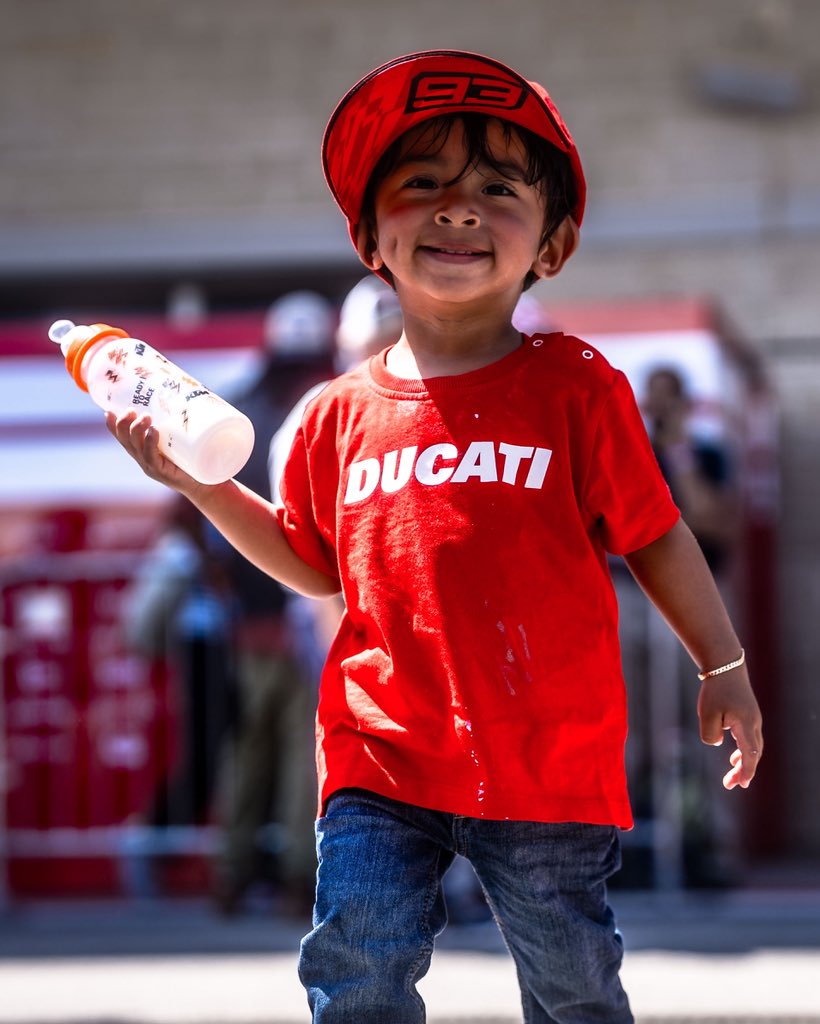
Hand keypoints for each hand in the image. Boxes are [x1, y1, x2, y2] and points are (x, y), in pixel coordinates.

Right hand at [105, 409, 201, 496]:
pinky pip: (151, 456)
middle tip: (133, 410)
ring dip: (137, 429)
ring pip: (136, 446)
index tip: (109, 411)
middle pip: (125, 440)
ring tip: (146, 417)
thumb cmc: (193, 459)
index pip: (122, 437)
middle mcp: (143, 458)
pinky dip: (150, 443)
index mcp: (142, 449)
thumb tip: (187, 393)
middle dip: (124, 423)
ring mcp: (151, 466)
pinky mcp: (162, 472)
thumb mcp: (179, 438)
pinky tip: (153, 432)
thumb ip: (177, 421)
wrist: (204, 484)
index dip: (112, 425)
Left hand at [697, 668, 762, 789]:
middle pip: (754, 754)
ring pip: (753, 746)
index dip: (746, 771)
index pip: (750, 755)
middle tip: (730, 784)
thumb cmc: (715, 690)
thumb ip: (710, 735)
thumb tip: (716, 743)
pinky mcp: (749, 714)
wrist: (725, 666)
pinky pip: (750, 738)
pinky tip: (735, 756)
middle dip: (744, 771)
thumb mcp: (707, 714)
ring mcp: (753, 719)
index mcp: (746, 725)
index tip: (742, 784)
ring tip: (733, 776)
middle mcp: (754, 723)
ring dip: (744, 762)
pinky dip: (745, 750)